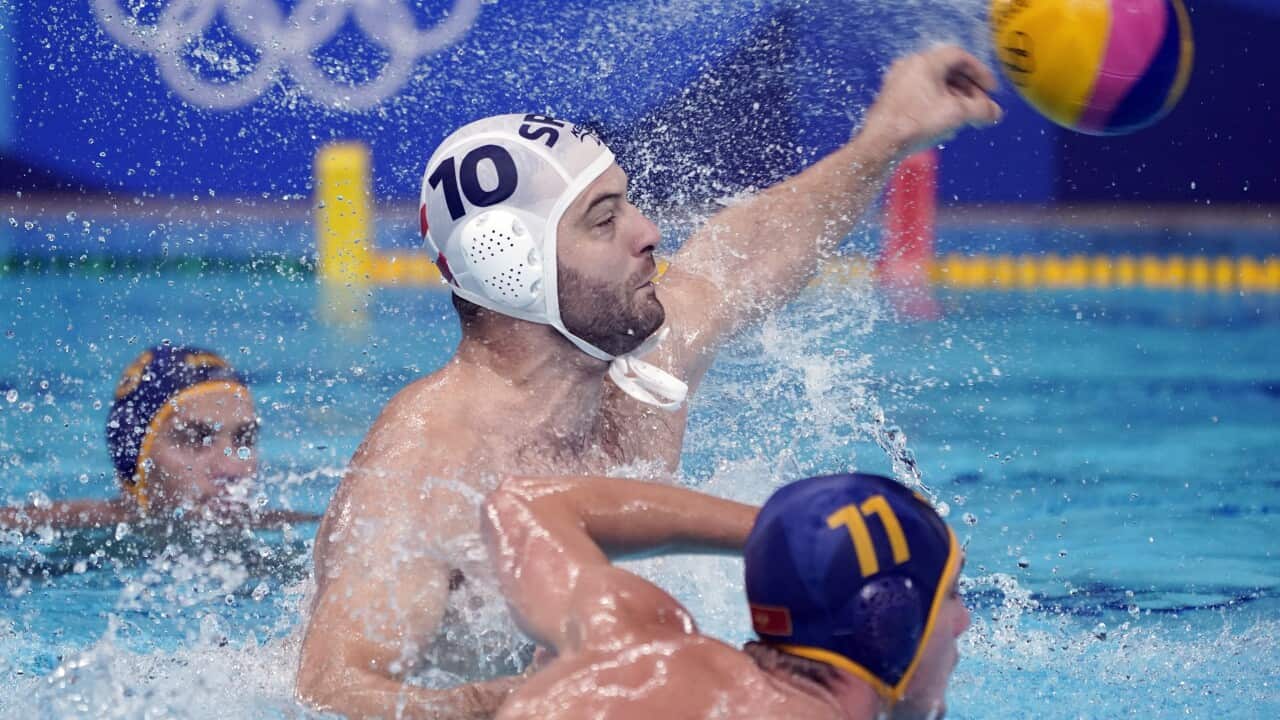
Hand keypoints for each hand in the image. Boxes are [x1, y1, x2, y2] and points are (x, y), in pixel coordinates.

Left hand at [860, 44, 1002, 158]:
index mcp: (925, 62)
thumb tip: (995, 113)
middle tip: (980, 107)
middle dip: (968, 90)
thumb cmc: (915, 124)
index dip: (980, 73)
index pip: (960, 57)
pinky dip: (937, 106)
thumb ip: (981, 110)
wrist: (879, 145)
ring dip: (954, 100)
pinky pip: (920, 96)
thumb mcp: (956, 115)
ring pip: (934, 86)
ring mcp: (897, 83)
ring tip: (964, 119)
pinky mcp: (891, 100)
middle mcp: (909, 67)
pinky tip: (944, 126)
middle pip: (947, 72)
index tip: (991, 90)